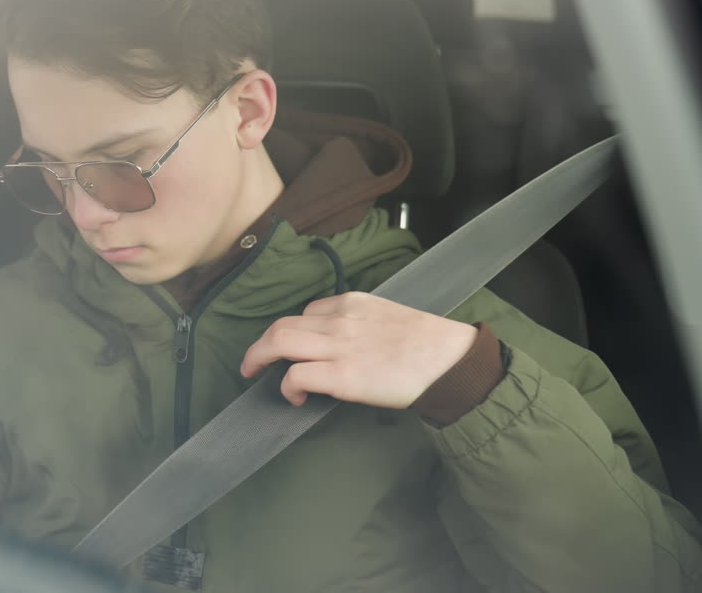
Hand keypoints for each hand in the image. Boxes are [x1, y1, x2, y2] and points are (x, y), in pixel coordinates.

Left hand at [240, 291, 477, 407]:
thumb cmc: (429, 344)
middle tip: (251, 362)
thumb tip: (343, 345)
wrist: (451, 361)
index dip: (296, 332)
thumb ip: (362, 324)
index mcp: (352, 303)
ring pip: (279, 342)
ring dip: (258, 358)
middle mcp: (339, 320)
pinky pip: (296, 376)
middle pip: (282, 325)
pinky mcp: (341, 377)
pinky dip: (287, 387)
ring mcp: (338, 347)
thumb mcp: (389, 316)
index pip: (308, 312)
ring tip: (254, 374)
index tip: (295, 350)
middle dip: (259, 345)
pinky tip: (295, 398)